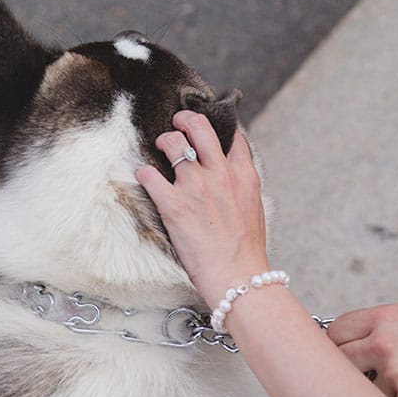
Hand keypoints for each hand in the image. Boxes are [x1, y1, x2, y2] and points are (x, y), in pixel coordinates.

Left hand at [136, 111, 268, 308]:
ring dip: (162, 141)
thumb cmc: (247, 251)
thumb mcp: (254, 208)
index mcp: (243, 175)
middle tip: (176, 123)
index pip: (232, 134)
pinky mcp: (173, 205)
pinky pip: (149, 175)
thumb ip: (241, 186)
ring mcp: (196, 187)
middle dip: (184, 119)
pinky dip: (143, 173)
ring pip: (172, 143)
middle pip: (198, 126)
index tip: (204, 127)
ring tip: (158, 147)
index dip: (217, 124)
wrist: (239, 278)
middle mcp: (220, 174)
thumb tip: (231, 178)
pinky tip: (143, 177)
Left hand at [326, 302, 397, 396]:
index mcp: (384, 317)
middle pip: (338, 364)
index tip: (340, 357)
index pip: (334, 332)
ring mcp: (394, 374)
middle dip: (350, 376)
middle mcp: (383, 343)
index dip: (335, 347)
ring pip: (364, 395)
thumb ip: (385, 329)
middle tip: (366, 381)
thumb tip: (356, 343)